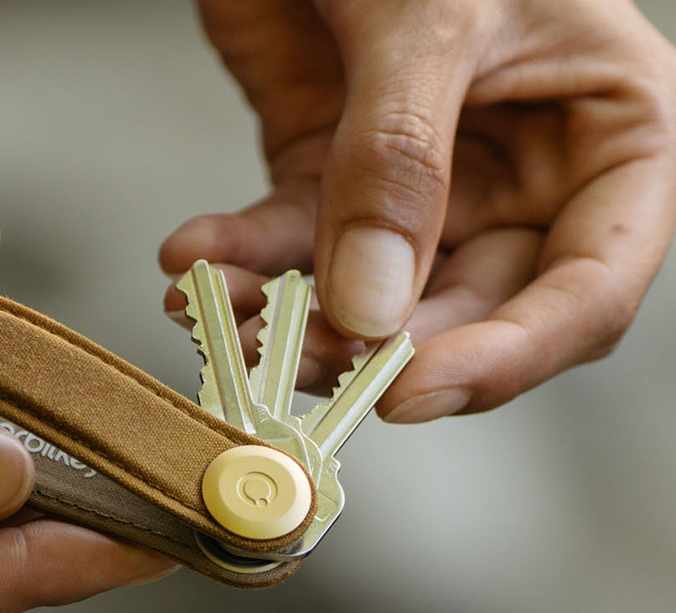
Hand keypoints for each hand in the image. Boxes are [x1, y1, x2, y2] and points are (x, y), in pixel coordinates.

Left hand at [161, 0, 675, 420]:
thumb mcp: (431, 20)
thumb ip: (399, 163)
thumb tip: (367, 309)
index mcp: (605, 138)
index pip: (588, 289)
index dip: (508, 358)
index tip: (410, 391)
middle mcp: (521, 177)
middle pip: (464, 310)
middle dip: (373, 347)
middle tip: (287, 356)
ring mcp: (423, 186)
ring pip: (368, 297)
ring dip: (291, 320)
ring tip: (224, 315)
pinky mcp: (333, 175)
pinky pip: (290, 243)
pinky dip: (239, 259)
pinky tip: (189, 261)